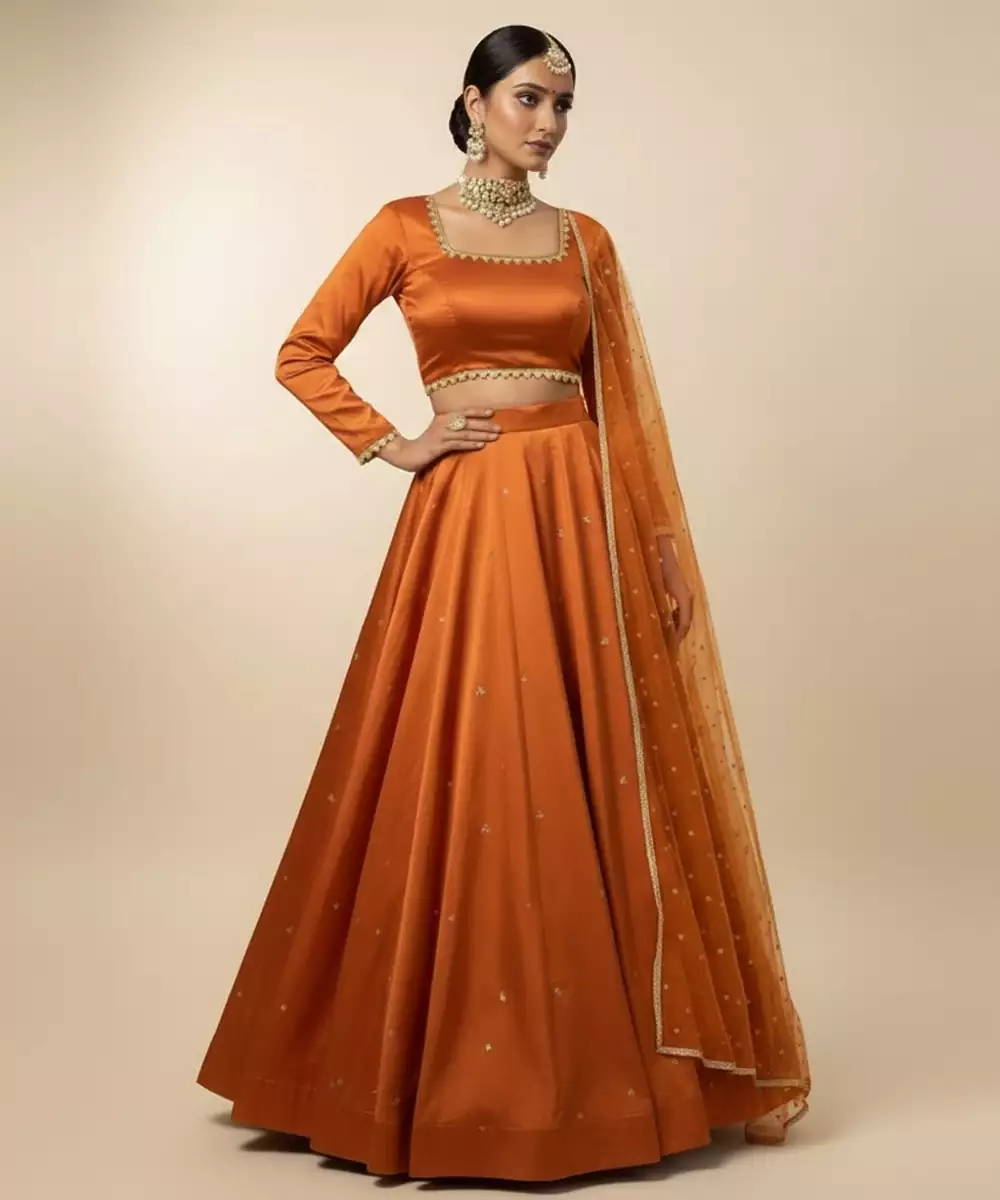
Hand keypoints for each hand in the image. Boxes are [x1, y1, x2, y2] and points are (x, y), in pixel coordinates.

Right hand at [379, 409, 501, 472]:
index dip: (478, 411)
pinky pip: (458, 444)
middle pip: (468, 422)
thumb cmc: (427, 444)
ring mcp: (441, 434)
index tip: (492, 412)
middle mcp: (443, 423)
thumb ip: (452, 427)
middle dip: (485, 425)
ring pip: (465, 433)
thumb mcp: (439, 431)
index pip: (464, 411)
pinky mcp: (439, 446)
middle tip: (499, 428)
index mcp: (443, 417)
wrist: (409, 453)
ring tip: (495, 437)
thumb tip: (471, 428)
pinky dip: (470, 444)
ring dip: (481, 435)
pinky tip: (481, 445)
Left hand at [657, 534, 693, 641]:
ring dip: (675, 625)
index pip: (684, 623)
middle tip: (666, 644)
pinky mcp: (677, 586)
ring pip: (684, 613)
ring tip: (665, 634)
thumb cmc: (653, 564)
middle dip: (676, 633)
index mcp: (682, 596)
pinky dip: (674, 616)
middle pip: (686, 620)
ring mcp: (683, 590)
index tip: (669, 647)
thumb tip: (656, 624)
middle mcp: (686, 594)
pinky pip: (680, 606)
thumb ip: (655, 606)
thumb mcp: (652, 587)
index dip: (677, 636)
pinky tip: (664, 619)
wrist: (657, 543)